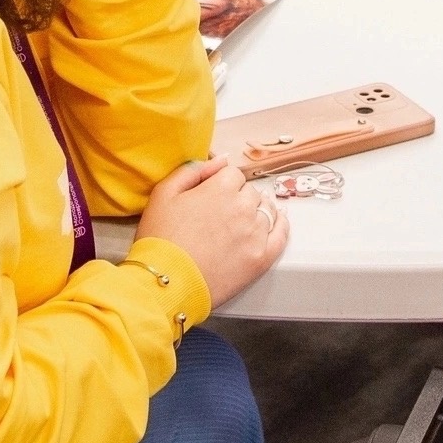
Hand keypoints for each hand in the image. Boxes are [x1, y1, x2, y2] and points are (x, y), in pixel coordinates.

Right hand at [138, 157, 288, 305]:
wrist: (166, 283)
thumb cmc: (161, 238)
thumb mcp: (164, 193)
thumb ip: (193, 169)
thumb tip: (220, 159)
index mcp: (222, 188)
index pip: (233, 174)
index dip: (220, 184)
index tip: (211, 196)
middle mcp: (244, 207)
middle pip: (250, 192)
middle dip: (237, 198)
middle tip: (219, 215)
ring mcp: (256, 233)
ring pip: (267, 210)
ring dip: (256, 211)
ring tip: (242, 221)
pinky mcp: (262, 258)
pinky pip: (282, 234)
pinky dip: (281, 225)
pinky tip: (277, 221)